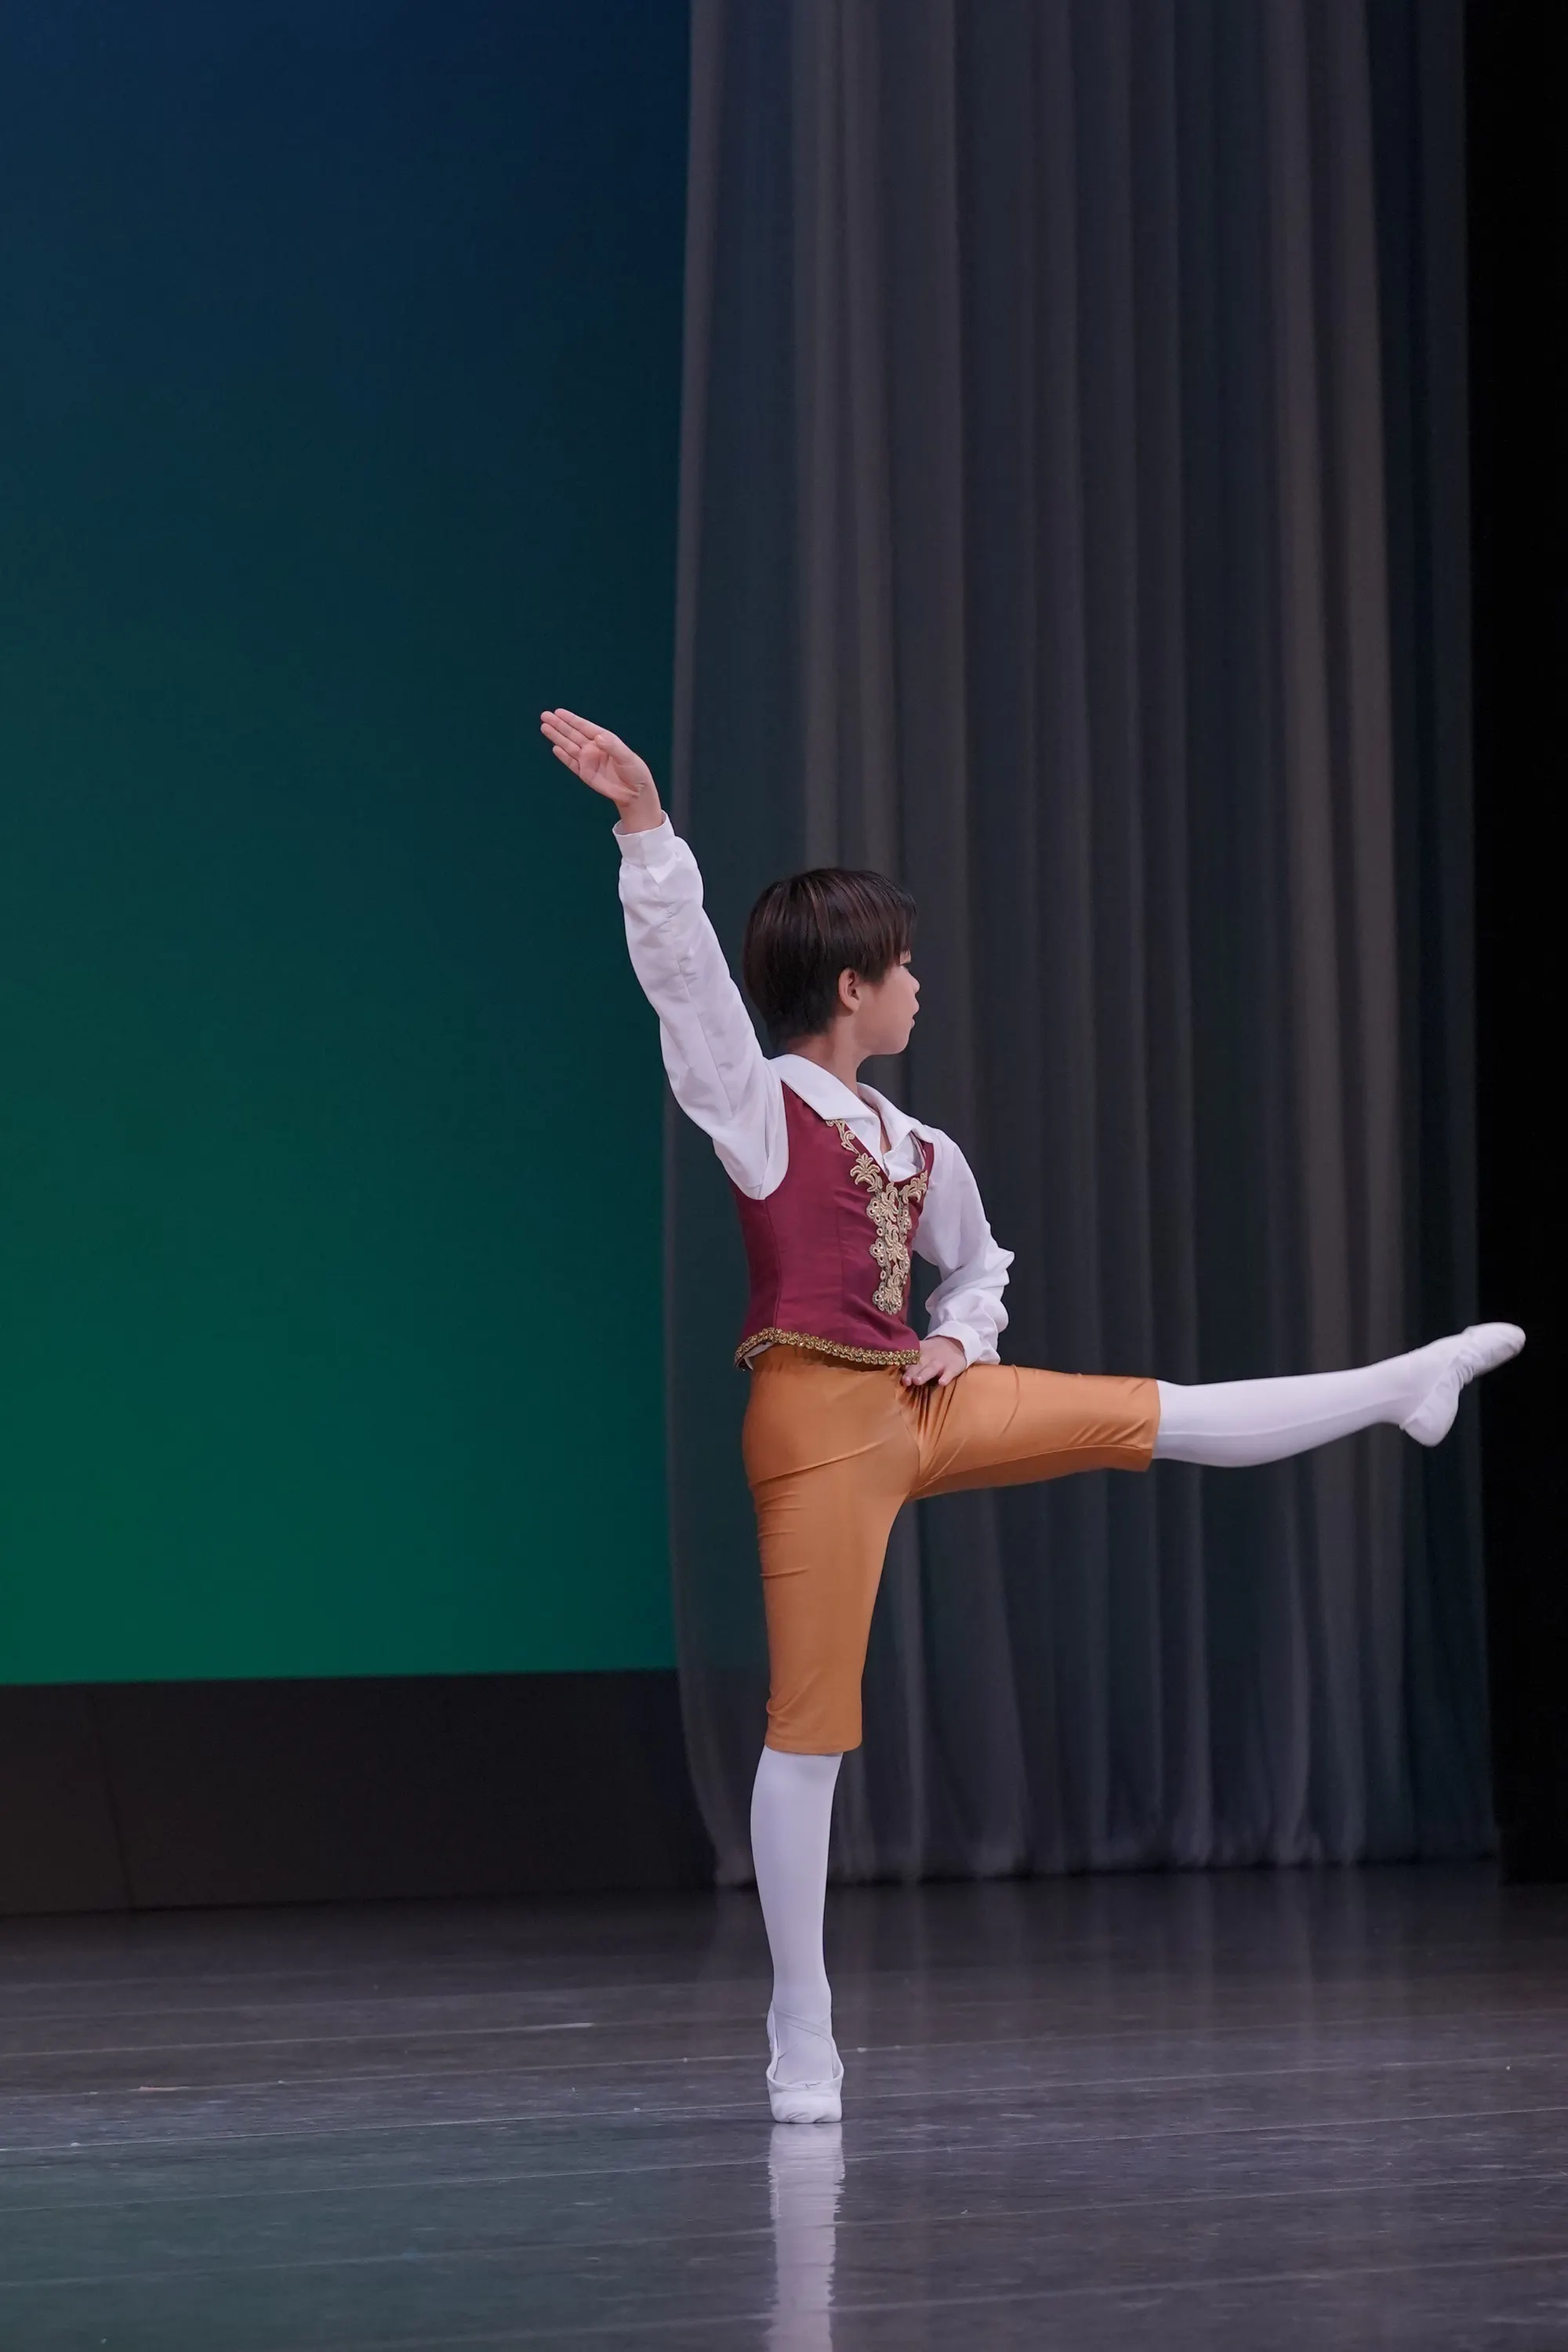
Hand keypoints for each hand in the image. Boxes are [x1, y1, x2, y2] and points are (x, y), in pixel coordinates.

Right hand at [541, 708, 663, 831]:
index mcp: (603, 739)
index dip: (571, 719)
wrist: (634, 792)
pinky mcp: (584, 774)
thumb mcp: (626, 756)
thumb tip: (597, 737)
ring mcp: (587, 761)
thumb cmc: (634, 771)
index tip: (558, 712)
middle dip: (559, 725)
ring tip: (544, 727)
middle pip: (572, 734)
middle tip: (545, 716)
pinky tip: (555, 748)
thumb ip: (612, 746)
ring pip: (568, 746)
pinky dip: (563, 756)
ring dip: (556, 737)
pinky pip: (571, 763)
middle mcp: (593, 748)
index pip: (584, 727)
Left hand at [901, 1335, 967, 1388]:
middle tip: (905, 1380)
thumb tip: (893, 1363)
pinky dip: (946, 1377)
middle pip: (919, 1364)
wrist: (956, 1343)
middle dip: (911, 1372)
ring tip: (917, 1381)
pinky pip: (949, 1373)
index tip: (898, 1369)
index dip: (904, 1363)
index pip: (910, 1357)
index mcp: (920, 1352)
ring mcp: (941, 1362)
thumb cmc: (933, 1351)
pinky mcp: (953, 1367)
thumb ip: (909, 1356)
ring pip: (931, 1369)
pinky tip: (942, 1383)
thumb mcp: (922, 1349)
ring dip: (924, 1375)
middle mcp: (929, 1356)